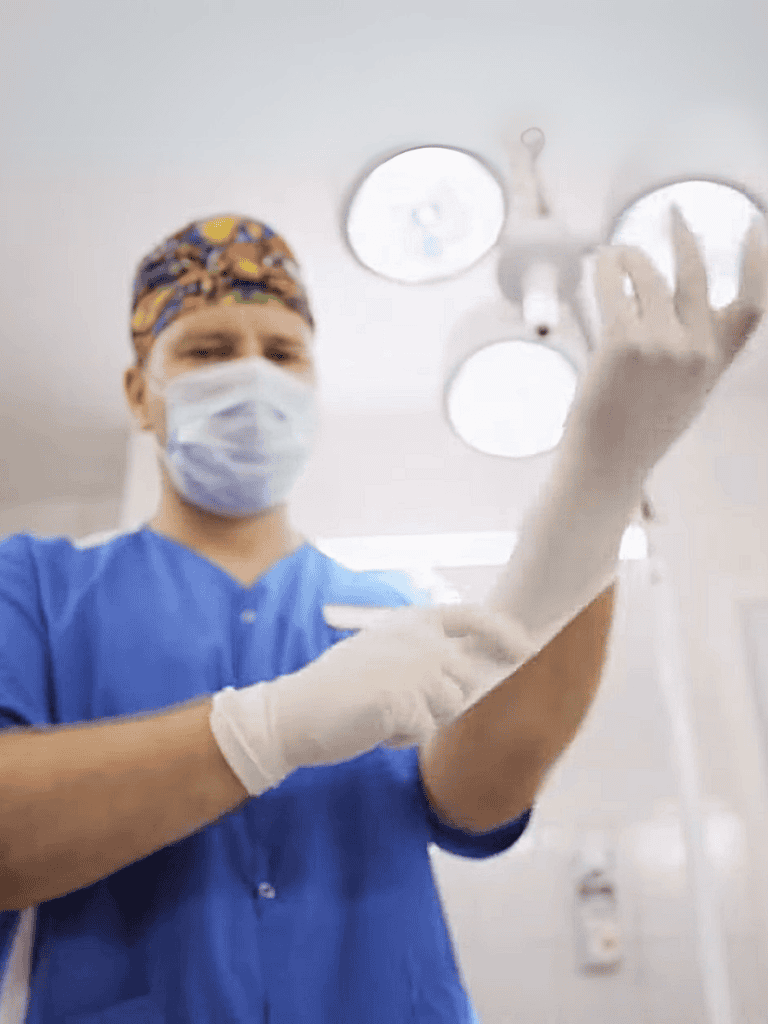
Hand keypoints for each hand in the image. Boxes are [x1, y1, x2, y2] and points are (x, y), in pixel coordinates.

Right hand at [209, 603, 533, 795]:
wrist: (294, 713)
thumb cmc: (340, 688)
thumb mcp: (383, 654)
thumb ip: (424, 655)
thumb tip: (474, 672)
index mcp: (411, 621)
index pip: (473, 616)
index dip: (504, 632)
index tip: (524, 648)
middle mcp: (418, 639)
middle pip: (466, 678)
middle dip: (441, 702)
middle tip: (397, 706)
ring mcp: (413, 669)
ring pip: (450, 707)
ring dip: (422, 720)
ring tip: (382, 712)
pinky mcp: (405, 701)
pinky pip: (425, 730)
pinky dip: (402, 737)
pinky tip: (374, 726)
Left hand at [562, 209, 767, 491]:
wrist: (606, 464)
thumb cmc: (638, 433)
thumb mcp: (683, 396)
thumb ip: (693, 355)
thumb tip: (678, 307)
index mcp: (713, 364)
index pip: (751, 305)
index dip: (757, 264)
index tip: (754, 228)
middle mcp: (693, 351)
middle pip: (695, 275)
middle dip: (684, 236)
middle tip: (673, 212)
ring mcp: (659, 344)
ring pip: (648, 277)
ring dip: (632, 257)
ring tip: (617, 253)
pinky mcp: (621, 342)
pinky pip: (615, 287)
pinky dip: (608, 267)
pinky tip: (604, 259)